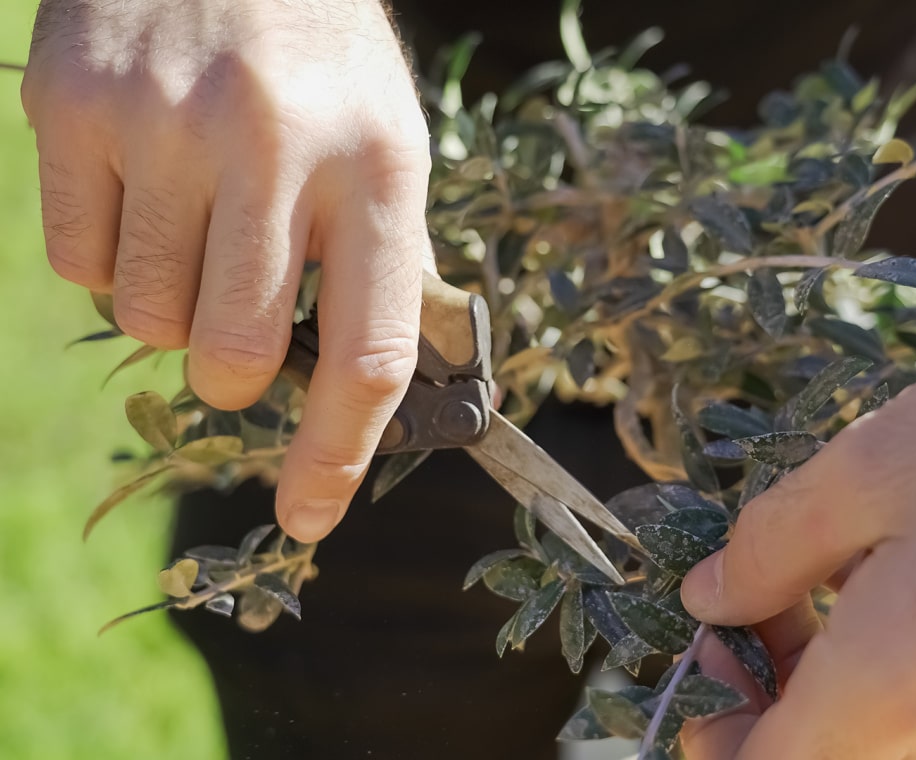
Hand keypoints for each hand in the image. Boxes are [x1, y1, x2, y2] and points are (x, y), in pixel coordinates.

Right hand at [23, 0, 432, 541]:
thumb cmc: (321, 57)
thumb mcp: (388, 143)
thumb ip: (382, 259)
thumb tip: (368, 387)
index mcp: (378, 167)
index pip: (367, 349)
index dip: (338, 451)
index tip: (311, 513)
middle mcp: (275, 146)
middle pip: (233, 354)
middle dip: (234, 372)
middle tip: (240, 324)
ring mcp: (166, 122)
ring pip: (148, 320)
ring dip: (173, 309)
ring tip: (197, 226)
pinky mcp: (76, 105)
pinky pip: (78, 264)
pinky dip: (110, 259)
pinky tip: (143, 191)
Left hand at [680, 288, 915, 757]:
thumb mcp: (866, 468)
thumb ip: (768, 549)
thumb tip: (707, 598)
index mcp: (892, 692)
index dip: (715, 728)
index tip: (711, 642)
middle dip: (764, 701)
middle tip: (752, 600)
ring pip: (882, 751)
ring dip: (825, 690)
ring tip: (822, 582)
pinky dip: (888, 684)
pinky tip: (893, 588)